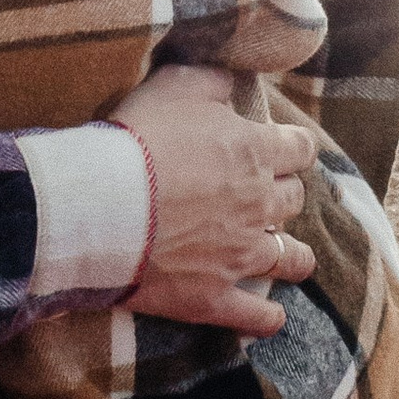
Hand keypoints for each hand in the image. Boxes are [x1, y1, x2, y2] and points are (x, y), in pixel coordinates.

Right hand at [108, 64, 313, 336]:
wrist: (98, 205)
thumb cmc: (135, 140)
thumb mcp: (174, 86)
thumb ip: (212, 81)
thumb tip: (232, 81)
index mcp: (254, 152)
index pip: (299, 148)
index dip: (292, 146)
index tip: (281, 147)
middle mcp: (259, 206)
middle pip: (294, 200)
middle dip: (283, 195)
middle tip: (263, 194)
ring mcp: (240, 256)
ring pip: (290, 259)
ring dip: (292, 255)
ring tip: (287, 255)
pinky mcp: (214, 297)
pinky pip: (255, 316)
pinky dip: (267, 318)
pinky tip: (272, 318)